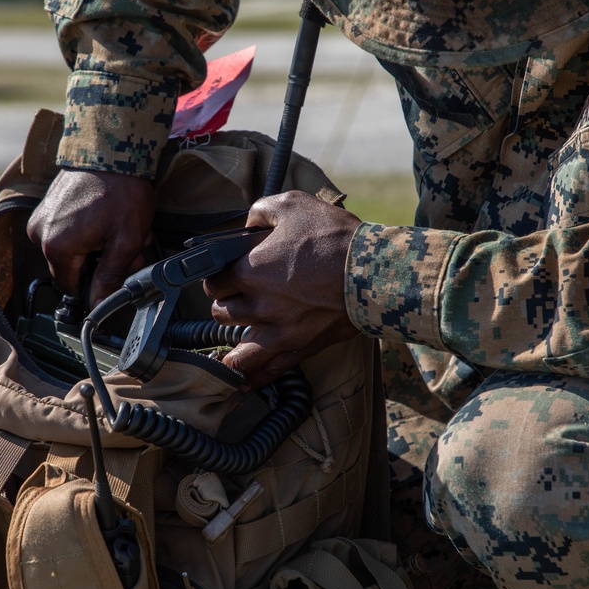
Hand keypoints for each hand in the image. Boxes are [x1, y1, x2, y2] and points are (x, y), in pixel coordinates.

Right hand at [27, 169, 154, 306]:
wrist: (113, 149)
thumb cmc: (122, 192)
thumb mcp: (125, 241)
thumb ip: (109, 278)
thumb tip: (97, 306)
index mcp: (57, 248)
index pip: (71, 289)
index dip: (97, 286)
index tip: (118, 273)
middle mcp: (40, 234)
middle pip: (74, 268)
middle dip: (104, 262)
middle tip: (131, 246)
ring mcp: (42, 218)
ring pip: (74, 250)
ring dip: (101, 245)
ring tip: (123, 229)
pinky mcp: (48, 206)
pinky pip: (68, 231)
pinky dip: (91, 230)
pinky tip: (110, 218)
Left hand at [203, 190, 361, 387]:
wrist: (375, 272)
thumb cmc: (334, 237)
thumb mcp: (293, 205)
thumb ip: (261, 211)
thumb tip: (249, 224)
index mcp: (250, 271)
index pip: (213, 282)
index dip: (217, 277)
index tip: (226, 274)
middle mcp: (258, 305)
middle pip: (222, 314)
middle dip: (227, 304)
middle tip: (239, 298)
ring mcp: (279, 331)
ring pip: (238, 349)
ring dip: (233, 342)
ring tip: (232, 344)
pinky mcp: (301, 347)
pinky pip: (268, 370)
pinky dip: (253, 378)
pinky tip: (243, 383)